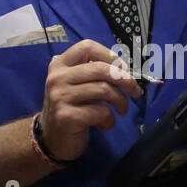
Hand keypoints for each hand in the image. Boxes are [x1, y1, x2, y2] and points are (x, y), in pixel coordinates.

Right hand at [39, 39, 142, 161]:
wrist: (51, 139)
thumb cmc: (72, 108)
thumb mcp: (78, 86)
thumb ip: (95, 75)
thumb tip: (126, 71)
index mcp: (60, 64)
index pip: (87, 47)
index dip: (110, 56)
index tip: (123, 69)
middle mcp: (57, 77)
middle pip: (100, 69)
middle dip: (125, 80)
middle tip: (135, 92)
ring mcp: (60, 97)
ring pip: (104, 90)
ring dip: (121, 102)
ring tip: (121, 110)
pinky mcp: (67, 117)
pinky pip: (101, 112)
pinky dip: (110, 120)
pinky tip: (104, 125)